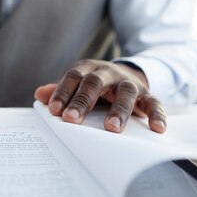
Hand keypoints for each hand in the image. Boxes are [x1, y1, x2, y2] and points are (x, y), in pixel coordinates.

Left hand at [34, 60, 165, 133]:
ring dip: (118, 110)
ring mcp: (129, 83)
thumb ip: (59, 90)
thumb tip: (39, 95)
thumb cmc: (95, 85)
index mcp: (87, 69)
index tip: (54, 110)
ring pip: (125, 92)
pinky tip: (157, 128)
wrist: (126, 73)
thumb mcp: (77, 84)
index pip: (73, 77)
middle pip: (95, 83)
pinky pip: (154, 103)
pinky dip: (156, 114)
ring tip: (111, 128)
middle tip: (71, 119)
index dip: (63, 92)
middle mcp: (108, 73)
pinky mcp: (147, 94)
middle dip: (83, 101)